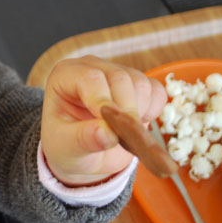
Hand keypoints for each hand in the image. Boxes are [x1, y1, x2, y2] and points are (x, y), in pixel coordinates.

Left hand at [40, 55, 166, 185]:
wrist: (82, 155)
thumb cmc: (66, 146)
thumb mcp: (66, 148)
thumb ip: (84, 139)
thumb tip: (108, 133)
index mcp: (65, 75)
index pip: (90, 77)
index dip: (103, 101)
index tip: (111, 128)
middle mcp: (92, 67)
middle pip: (120, 78)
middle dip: (126, 111)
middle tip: (123, 139)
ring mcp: (116, 73)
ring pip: (141, 84)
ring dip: (139, 113)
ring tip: (123, 135)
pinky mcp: (137, 85)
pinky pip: (156, 91)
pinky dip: (153, 111)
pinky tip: (137, 126)